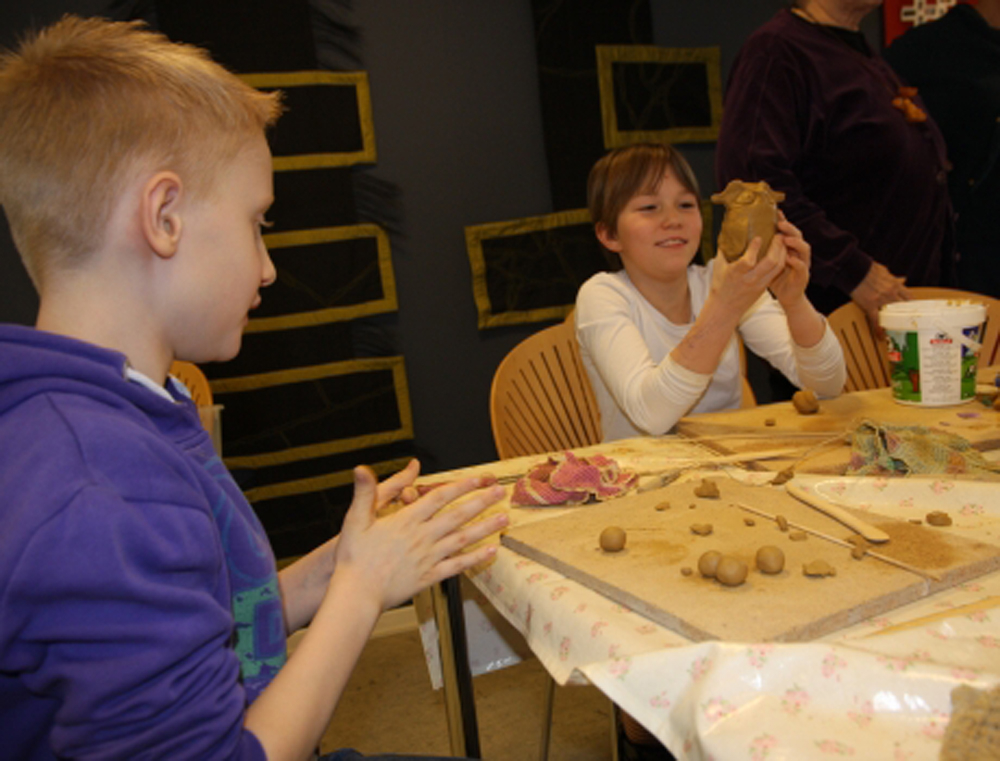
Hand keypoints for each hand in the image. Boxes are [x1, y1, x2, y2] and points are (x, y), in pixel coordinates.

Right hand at [334, 465, 507, 610]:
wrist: (356, 593)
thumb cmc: (354, 558)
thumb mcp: (354, 519)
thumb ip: (364, 492)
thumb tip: (361, 469)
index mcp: (406, 521)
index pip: (439, 498)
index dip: (460, 486)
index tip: (477, 478)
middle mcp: (422, 537)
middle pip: (457, 516)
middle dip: (480, 502)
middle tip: (500, 492)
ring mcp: (428, 558)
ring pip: (462, 539)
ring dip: (485, 527)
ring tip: (503, 518)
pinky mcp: (429, 577)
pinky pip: (457, 566)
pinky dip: (475, 558)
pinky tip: (491, 551)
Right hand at [710, 231, 786, 317]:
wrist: (725, 308)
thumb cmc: (720, 285)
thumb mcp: (718, 267)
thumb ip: (724, 250)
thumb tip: (726, 232)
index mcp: (736, 274)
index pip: (748, 261)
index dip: (755, 248)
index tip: (759, 237)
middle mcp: (750, 279)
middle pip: (770, 262)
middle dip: (776, 246)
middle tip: (778, 235)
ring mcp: (759, 284)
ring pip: (777, 267)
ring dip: (782, 252)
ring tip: (782, 241)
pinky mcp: (764, 287)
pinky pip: (776, 272)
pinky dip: (781, 260)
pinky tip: (781, 252)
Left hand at [768, 218, 810, 307]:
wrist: (787, 297)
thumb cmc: (775, 279)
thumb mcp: (766, 263)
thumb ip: (760, 252)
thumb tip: (743, 241)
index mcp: (789, 249)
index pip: (788, 232)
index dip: (784, 222)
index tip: (776, 213)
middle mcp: (798, 254)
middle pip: (798, 236)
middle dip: (790, 229)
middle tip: (780, 223)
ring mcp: (803, 264)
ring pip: (804, 249)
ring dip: (796, 243)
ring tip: (785, 239)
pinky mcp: (803, 277)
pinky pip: (802, 268)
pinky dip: (797, 262)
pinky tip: (789, 258)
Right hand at [850, 261, 908, 329]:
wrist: (855, 269)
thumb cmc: (868, 268)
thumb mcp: (885, 272)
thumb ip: (894, 278)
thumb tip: (903, 279)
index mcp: (895, 285)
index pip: (909, 297)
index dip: (913, 304)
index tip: (914, 310)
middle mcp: (890, 293)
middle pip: (903, 307)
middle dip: (906, 315)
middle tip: (908, 323)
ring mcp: (880, 300)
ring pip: (892, 314)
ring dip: (894, 322)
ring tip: (896, 330)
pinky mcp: (869, 305)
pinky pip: (875, 319)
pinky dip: (878, 328)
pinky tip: (880, 335)